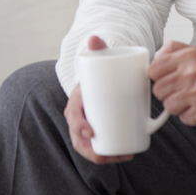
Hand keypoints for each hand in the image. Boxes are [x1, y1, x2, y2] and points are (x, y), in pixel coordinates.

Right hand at [64, 35, 134, 164]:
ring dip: (103, 156)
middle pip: (79, 138)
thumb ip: (97, 48)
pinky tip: (123, 156)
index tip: (91, 133)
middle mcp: (79, 116)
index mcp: (76, 100)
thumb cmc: (99, 70)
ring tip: (123, 155)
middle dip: (92, 151)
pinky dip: (108, 155)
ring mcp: (88, 125)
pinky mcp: (99, 131)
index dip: (78, 126)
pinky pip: (99, 147)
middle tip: (112, 153)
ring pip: (90, 146)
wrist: (102, 77)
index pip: (72, 115)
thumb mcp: (97, 60)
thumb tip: (95, 38)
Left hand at [149, 41, 195, 127]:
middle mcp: (192, 74)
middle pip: (158, 90)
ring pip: (168, 106)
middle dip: (166, 91)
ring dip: (176, 104)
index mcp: (188, 57)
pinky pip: (183, 118)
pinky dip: (189, 115)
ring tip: (190, 98)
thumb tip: (154, 58)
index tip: (164, 77)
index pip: (153, 70)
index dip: (157, 76)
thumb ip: (172, 49)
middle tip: (179, 89)